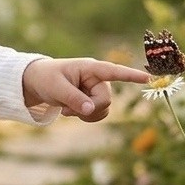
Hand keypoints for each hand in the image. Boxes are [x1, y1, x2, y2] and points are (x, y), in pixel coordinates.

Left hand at [22, 57, 149, 122]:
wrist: (36, 83)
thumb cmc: (46, 78)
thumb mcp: (55, 88)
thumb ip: (73, 98)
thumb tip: (91, 109)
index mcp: (89, 68)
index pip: (113, 71)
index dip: (130, 76)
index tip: (148, 79)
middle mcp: (97, 78)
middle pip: (105, 100)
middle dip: (88, 108)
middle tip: (66, 108)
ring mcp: (96, 90)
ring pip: (103, 110)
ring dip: (85, 114)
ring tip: (66, 108)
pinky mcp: (93, 100)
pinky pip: (98, 114)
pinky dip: (85, 117)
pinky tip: (71, 111)